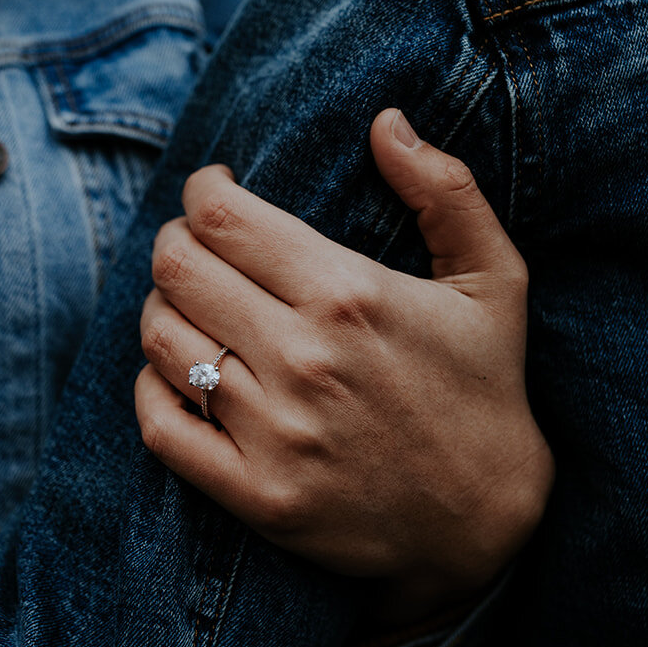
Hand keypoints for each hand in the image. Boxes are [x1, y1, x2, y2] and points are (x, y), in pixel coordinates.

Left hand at [135, 108, 552, 623]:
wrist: (485, 524)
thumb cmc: (485, 390)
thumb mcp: (495, 282)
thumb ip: (447, 191)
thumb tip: (386, 121)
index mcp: (351, 295)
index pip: (223, 216)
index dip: (202, 190)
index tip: (215, 192)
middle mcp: (304, 360)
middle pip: (177, 268)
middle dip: (176, 241)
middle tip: (198, 246)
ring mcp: (274, 433)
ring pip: (159, 338)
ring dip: (164, 309)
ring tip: (194, 306)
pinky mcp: (254, 495)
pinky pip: (159, 424)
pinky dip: (151, 387)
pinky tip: (181, 373)